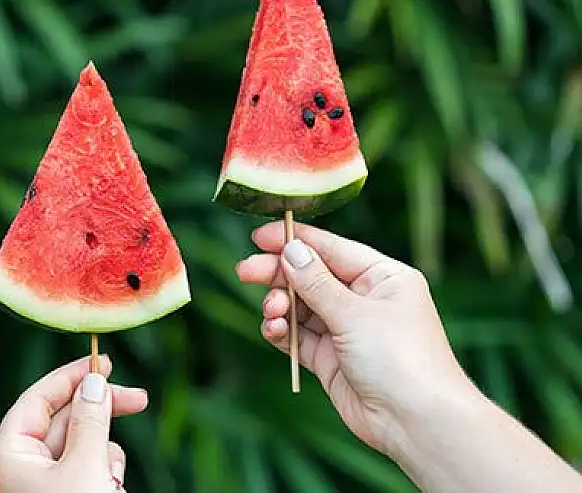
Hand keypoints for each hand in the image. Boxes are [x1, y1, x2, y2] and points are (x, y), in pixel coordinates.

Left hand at [0, 355, 147, 492]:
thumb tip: (94, 381)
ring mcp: (42, 486)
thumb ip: (90, 419)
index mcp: (7, 454)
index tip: (105, 360)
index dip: (71, 376)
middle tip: (140, 398)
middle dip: (100, 416)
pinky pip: (91, 470)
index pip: (38, 399)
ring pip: (83, 446)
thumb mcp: (84, 467)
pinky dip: (107, 475)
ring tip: (110, 484)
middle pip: (64, 419)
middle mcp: (20, 466)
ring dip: (106, 456)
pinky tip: (112, 491)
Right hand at [235, 222, 475, 454]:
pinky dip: (282, 331)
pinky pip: (298, 336)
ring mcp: (346, 329)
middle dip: (278, 275)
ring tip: (272, 313)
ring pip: (300, 307)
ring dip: (279, 306)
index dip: (295, 241)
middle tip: (245, 272)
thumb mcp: (355, 313)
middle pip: (310, 277)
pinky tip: (274, 330)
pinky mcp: (331, 358)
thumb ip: (316, 282)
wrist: (416, 423)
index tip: (259, 237)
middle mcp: (364, 300)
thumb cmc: (401, 360)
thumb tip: (290, 250)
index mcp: (382, 277)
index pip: (332, 249)